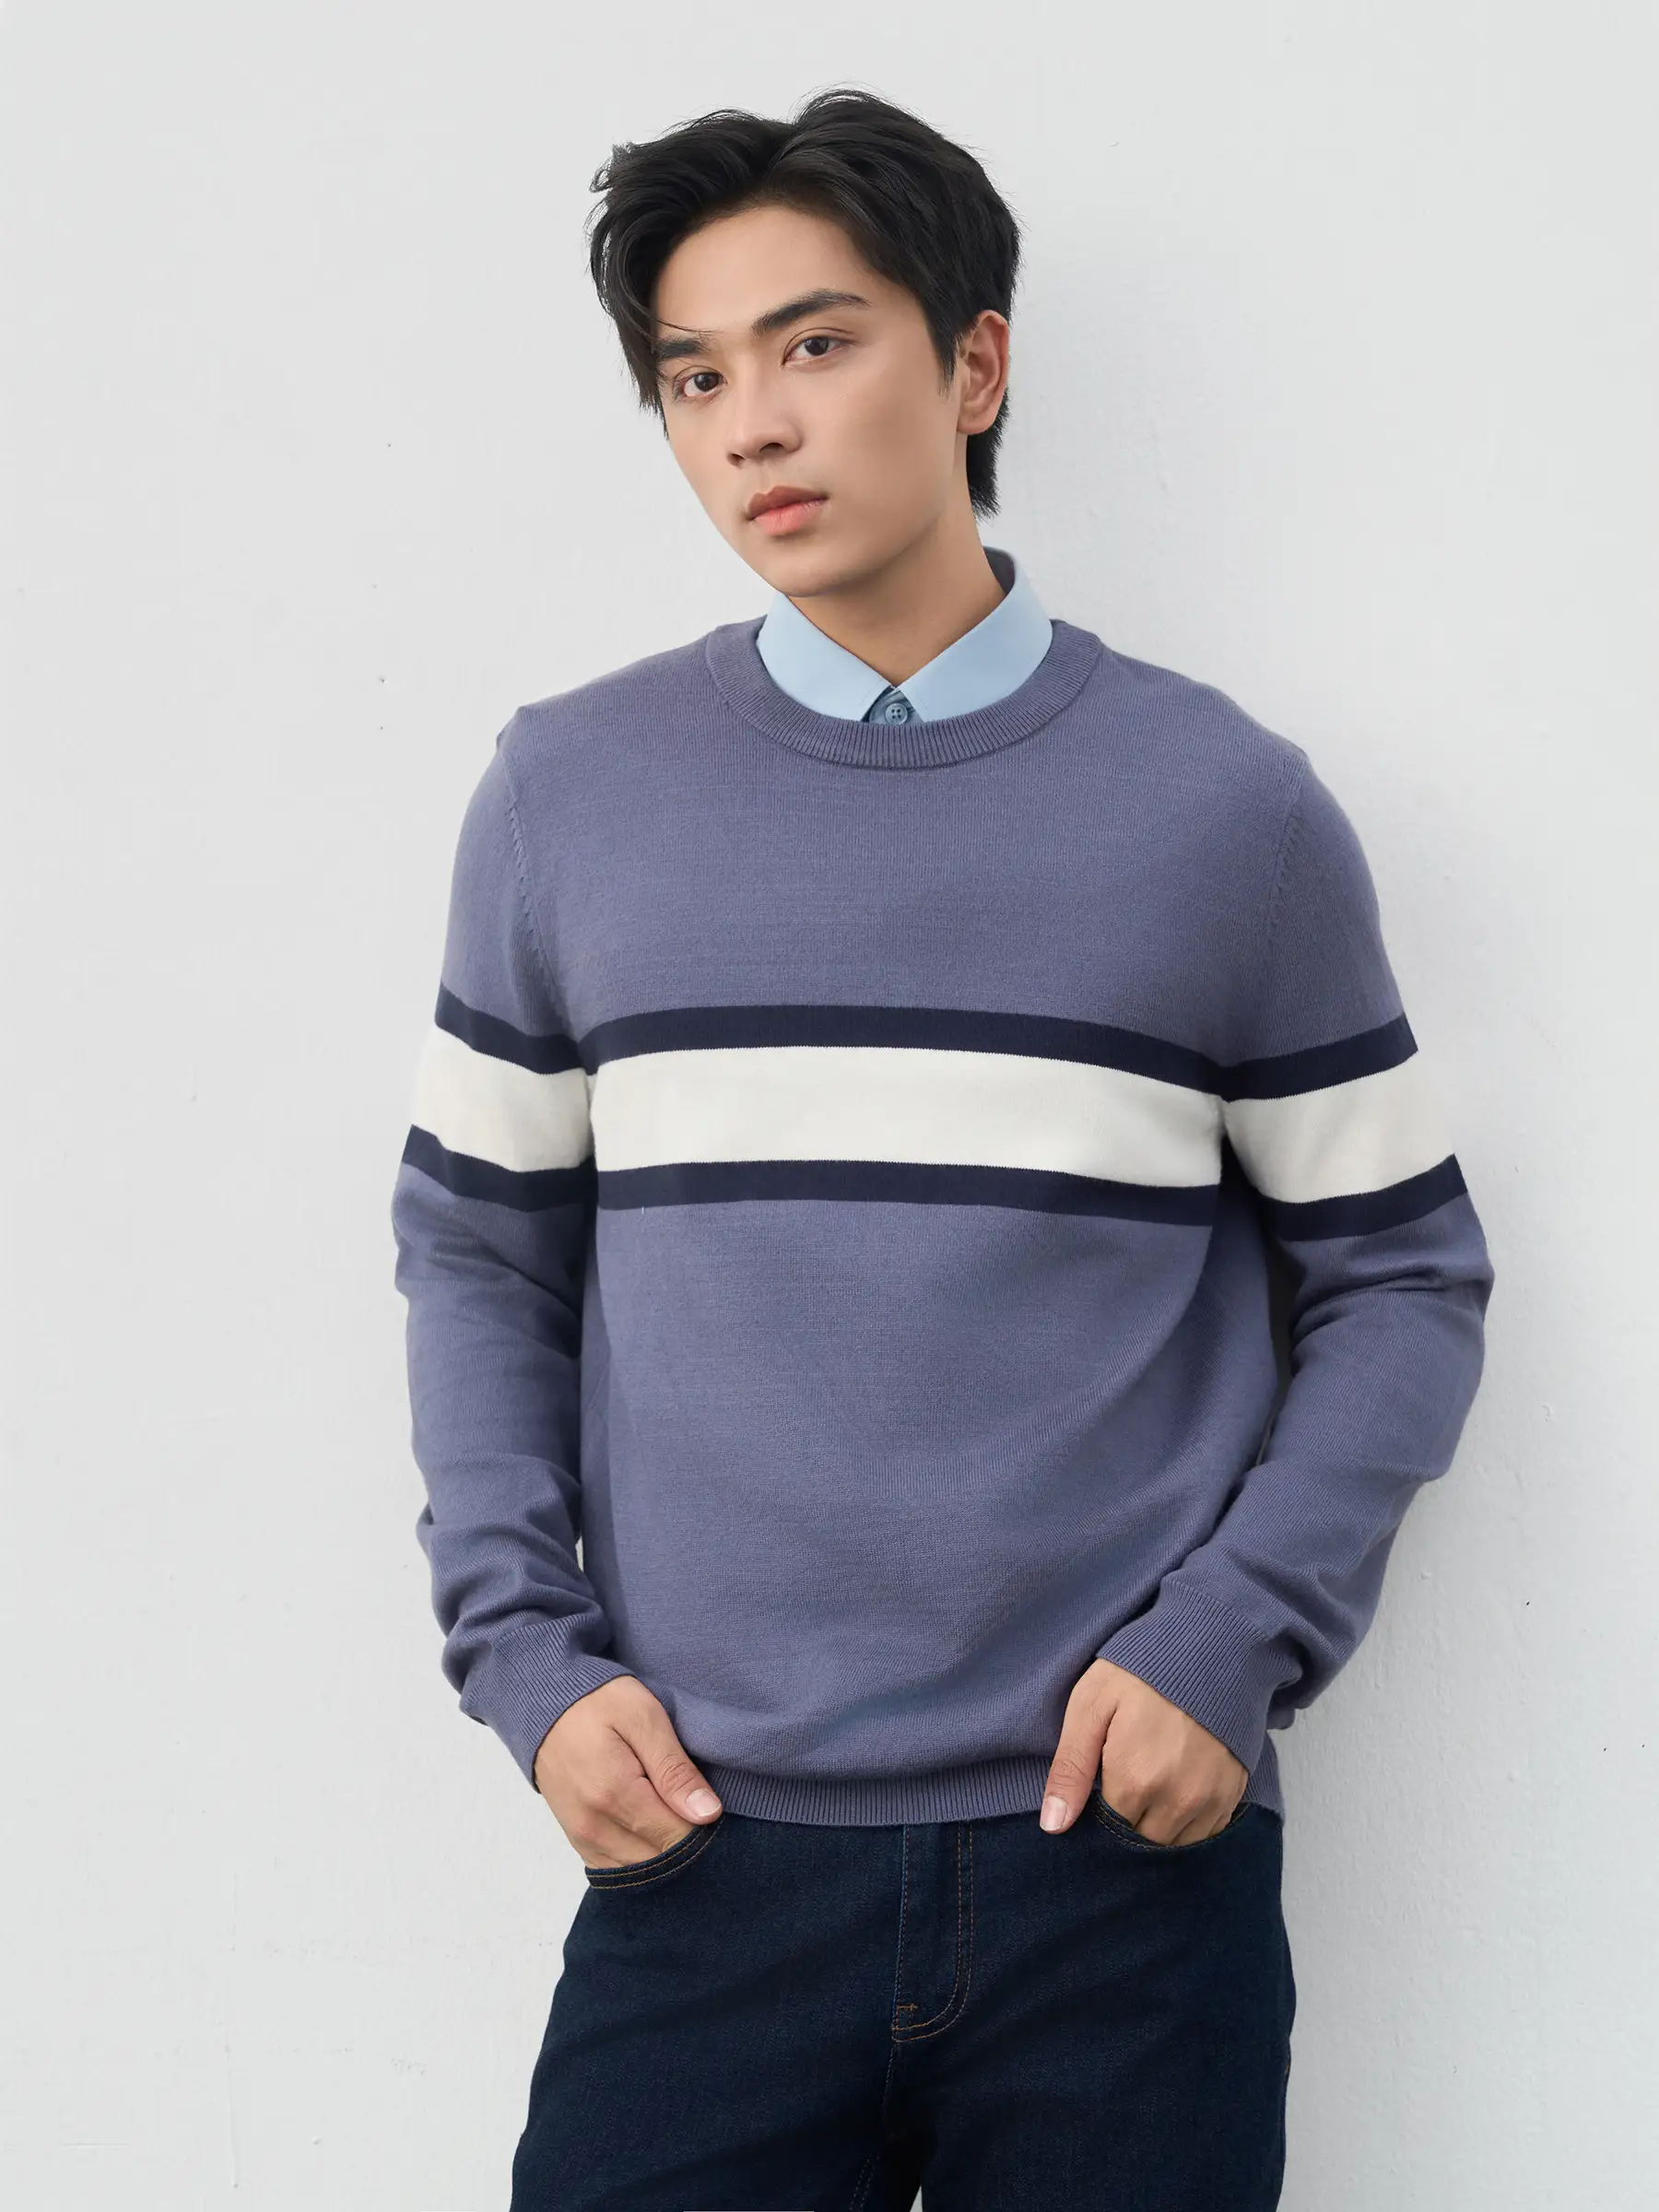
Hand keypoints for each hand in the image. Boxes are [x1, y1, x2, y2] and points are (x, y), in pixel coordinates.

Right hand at [532, 1675, 724, 1867]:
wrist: (543, 1702)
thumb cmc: (597, 1702)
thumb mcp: (643, 1717)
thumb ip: (674, 1769)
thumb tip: (707, 1814)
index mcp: (614, 1793)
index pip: (678, 1837)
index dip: (703, 1825)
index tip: (710, 1801)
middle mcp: (594, 1827)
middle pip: (660, 1859)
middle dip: (686, 1839)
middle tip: (693, 1803)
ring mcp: (582, 1838)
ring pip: (640, 1869)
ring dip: (663, 1849)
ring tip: (671, 1809)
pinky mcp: (577, 1841)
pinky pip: (617, 1867)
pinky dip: (640, 1855)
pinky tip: (650, 1826)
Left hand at [1040, 1658, 1247, 1844]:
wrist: (1210, 1644)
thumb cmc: (1141, 1670)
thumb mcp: (1091, 1705)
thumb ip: (1070, 1768)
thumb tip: (1053, 1826)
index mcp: (1134, 1781)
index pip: (1106, 1829)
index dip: (1096, 1811)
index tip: (1098, 1784)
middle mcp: (1176, 1801)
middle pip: (1140, 1840)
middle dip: (1127, 1819)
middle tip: (1123, 1779)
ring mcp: (1209, 1800)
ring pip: (1173, 1843)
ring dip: (1157, 1825)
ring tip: (1150, 1783)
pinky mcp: (1233, 1793)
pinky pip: (1205, 1833)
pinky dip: (1188, 1822)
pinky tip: (1177, 1788)